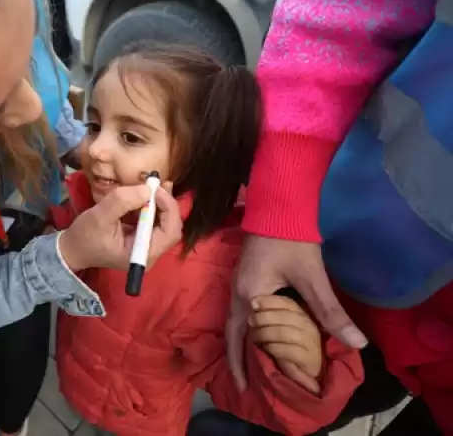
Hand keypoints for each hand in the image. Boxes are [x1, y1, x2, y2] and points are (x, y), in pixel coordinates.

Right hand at [58, 182, 181, 271]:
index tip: (154, 188)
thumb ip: (122, 202)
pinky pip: (153, 220)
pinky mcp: (141, 237)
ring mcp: (146, 245)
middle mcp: (150, 252)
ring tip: (151, 183)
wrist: (72, 249)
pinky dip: (151, 204)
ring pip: (164, 221)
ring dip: (159, 201)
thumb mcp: (99, 217)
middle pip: (171, 226)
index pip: (170, 231)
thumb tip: (147, 189)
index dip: (168, 207)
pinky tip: (145, 192)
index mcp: (143, 254)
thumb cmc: (85, 237)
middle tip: (155, 183)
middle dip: (165, 202)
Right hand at [227, 236, 366, 390]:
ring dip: (242, 347)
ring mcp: (238, 286)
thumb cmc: (291, 238)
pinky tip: (260, 338)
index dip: (275, 364)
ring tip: (253, 369)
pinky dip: (248, 332)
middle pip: (234, 336)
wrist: (277, 204)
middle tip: (250, 387)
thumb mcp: (312, 277)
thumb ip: (330, 312)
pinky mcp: (245, 280)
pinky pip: (242, 315)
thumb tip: (357, 343)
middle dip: (241, 363)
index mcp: (250, 297)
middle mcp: (237, 295)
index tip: (291, 384)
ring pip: (236, 326)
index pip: (255, 340)